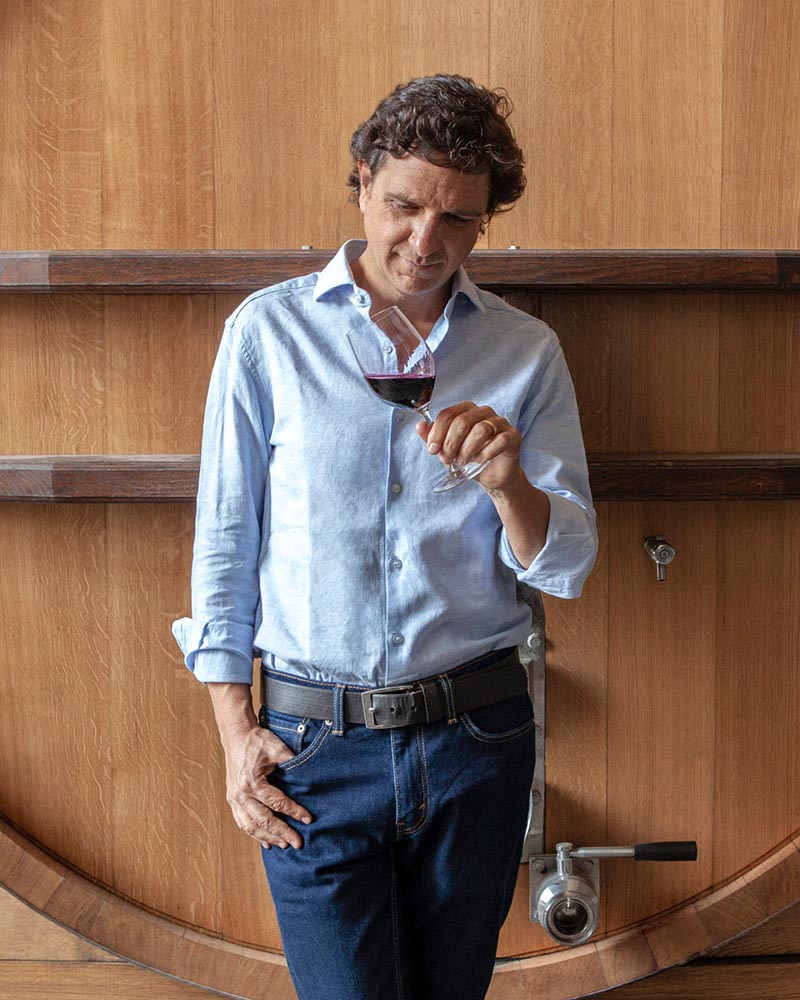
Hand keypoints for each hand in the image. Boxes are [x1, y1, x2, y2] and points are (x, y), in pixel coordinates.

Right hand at [220, 723, 312, 849]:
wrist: (236, 735)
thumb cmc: (257, 741)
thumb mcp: (277, 748)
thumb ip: (292, 763)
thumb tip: (309, 777)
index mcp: (251, 783)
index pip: (277, 803)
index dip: (294, 812)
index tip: (308, 820)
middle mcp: (240, 794)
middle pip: (264, 820)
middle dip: (282, 833)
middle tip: (298, 843)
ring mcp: (234, 799)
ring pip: (251, 826)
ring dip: (268, 838)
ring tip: (284, 845)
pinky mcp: (232, 799)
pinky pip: (242, 822)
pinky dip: (254, 834)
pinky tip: (265, 842)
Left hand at [416, 402, 522, 492]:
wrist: (492, 477)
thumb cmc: (470, 459)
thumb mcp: (447, 449)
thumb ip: (433, 438)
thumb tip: (419, 426)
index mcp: (467, 410)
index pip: (448, 414)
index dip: (437, 432)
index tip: (432, 450)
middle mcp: (484, 412)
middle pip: (462, 421)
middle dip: (450, 443)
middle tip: (447, 459)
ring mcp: (501, 422)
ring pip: (480, 430)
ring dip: (467, 450)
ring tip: (462, 462)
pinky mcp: (513, 436)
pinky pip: (498, 441)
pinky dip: (485, 454)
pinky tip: (479, 461)